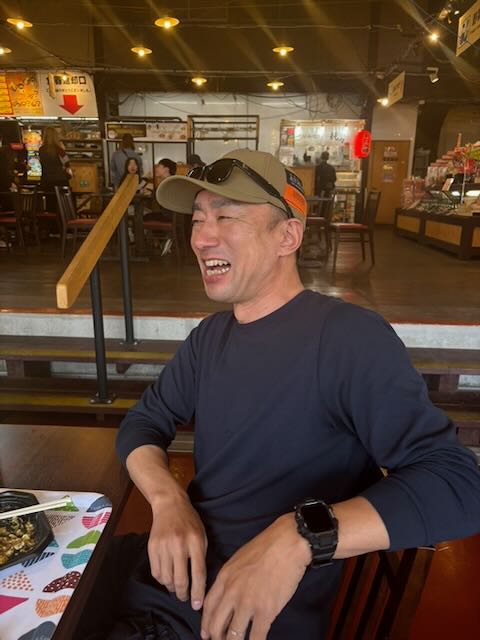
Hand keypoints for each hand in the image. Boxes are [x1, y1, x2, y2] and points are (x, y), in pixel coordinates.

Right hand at [148, 494, 207, 609]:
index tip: (197, 605)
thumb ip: (201, 556)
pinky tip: (167, 577)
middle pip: (180, 580)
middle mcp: (179, 544)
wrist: (170, 504)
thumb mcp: (202, 535)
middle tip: (185, 598)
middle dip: (183, 595)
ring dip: (172, 588)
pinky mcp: (152, 547)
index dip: (198, 593)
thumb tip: (199, 583)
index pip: (198, 573)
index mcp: (195, 542)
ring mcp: (163, 546)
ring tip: (176, 587)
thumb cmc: (190, 521)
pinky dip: (161, 580)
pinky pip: (156, 572)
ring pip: (166, 579)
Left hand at [200, 513, 310, 639]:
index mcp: (225, 577)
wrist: (287, 543)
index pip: (209, 606)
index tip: (206, 634)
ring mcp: (248, 603)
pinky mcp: (266, 612)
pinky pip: (256, 637)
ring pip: (233, 635)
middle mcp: (232, 592)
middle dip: (217, 638)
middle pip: (217, 624)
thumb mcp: (239, 557)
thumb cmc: (266, 546)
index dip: (206, 623)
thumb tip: (229, 591)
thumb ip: (231, 576)